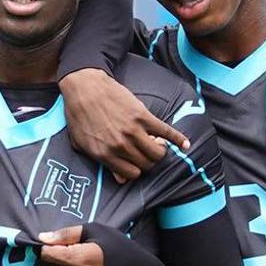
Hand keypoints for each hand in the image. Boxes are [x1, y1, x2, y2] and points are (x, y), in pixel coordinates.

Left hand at [38, 225, 103, 265]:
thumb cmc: (118, 248)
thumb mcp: (94, 230)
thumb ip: (65, 234)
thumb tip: (42, 237)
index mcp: (76, 259)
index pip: (46, 253)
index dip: (51, 244)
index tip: (62, 241)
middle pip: (56, 260)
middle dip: (65, 253)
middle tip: (86, 248)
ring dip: (72, 264)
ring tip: (93, 259)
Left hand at [60, 68, 189, 182]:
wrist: (84, 87)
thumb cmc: (79, 115)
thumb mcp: (82, 144)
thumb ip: (101, 162)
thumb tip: (121, 179)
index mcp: (105, 154)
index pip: (132, 174)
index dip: (136, 170)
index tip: (136, 163)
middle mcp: (121, 145)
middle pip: (146, 164)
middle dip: (148, 161)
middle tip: (145, 152)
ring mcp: (133, 131)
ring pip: (158, 153)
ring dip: (160, 152)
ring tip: (157, 145)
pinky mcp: (143, 116)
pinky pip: (166, 131)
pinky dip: (178, 138)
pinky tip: (185, 144)